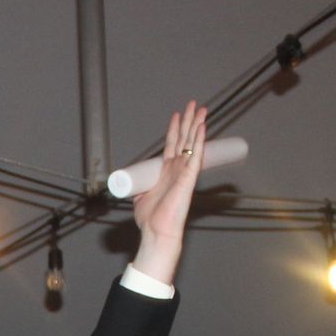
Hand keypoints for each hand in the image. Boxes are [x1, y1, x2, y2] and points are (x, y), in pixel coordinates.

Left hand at [130, 100, 206, 287]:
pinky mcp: (189, 178)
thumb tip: (133, 183)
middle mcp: (177, 169)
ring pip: (192, 143)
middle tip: (193, 104)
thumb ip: (139, 187)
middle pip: (185, 139)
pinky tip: (202, 127)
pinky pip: (196, 155)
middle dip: (189, 121)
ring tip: (201, 108)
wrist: (156, 231)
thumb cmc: (151, 219)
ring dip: (196, 124)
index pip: (172, 144)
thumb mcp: (140, 197)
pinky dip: (199, 141)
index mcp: (166, 171)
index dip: (174, 129)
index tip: (177, 115)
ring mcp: (184, 172)